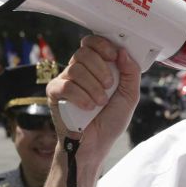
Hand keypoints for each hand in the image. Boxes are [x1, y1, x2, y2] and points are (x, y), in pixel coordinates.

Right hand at [47, 35, 140, 162]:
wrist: (96, 144)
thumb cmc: (111, 120)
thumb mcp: (130, 96)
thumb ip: (131, 73)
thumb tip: (123, 52)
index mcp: (96, 67)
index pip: (93, 43)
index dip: (102, 45)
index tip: (113, 56)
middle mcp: (79, 70)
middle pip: (84, 52)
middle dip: (101, 69)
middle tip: (109, 86)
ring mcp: (65, 80)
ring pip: (76, 69)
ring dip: (94, 87)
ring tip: (100, 102)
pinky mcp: (54, 93)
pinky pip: (66, 85)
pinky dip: (81, 96)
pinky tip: (88, 107)